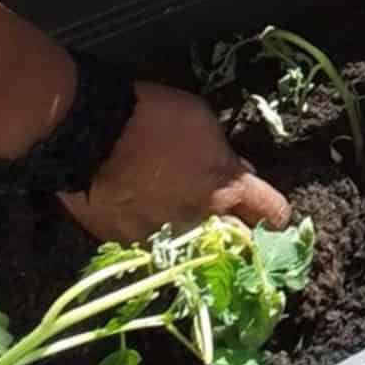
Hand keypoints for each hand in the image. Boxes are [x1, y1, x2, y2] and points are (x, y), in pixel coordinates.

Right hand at [59, 80, 290, 243]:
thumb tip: (239, 171)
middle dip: (239, 233)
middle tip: (228, 219)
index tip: (269, 212)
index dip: (274, 213)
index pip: (274, 214)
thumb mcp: (203, 122)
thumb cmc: (154, 116)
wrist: (90, 130)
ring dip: (192, 234)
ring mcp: (164, 237)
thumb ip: (226, 156)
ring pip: (192, 248)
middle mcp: (202, 221)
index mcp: (227, 189)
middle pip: (239, 243)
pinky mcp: (128, 244)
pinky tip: (141, 213)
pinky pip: (151, 245)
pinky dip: (152, 233)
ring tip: (174, 212)